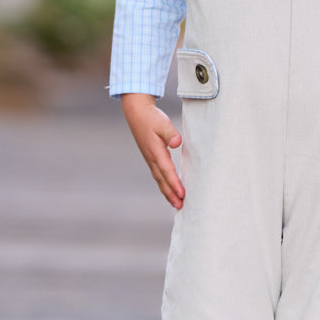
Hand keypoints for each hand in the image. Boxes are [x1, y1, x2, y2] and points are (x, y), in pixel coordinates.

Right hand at [121, 93, 184, 208]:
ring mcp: (150, 159)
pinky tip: (169, 190)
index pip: (167, 171)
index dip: (175, 184)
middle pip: (162, 181)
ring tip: (176, 204)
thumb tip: (176, 143)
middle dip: (171, 194)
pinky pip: (158, 175)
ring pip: (159, 180)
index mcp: (155, 152)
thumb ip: (170, 133)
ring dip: (167, 192)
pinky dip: (164, 185)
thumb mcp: (162, 122)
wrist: (136, 112)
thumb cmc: (151, 117)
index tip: (182, 195)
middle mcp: (152, 158)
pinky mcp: (151, 157)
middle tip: (180, 207)